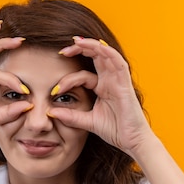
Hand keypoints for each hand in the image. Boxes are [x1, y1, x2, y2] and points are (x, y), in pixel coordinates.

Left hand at [47, 38, 153, 158]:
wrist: (132, 141)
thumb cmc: (115, 130)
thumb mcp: (87, 121)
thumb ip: (70, 116)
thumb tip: (50, 112)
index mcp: (102, 88)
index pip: (83, 74)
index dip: (68, 78)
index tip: (55, 90)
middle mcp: (110, 80)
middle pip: (95, 57)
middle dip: (79, 50)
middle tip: (62, 51)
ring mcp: (118, 80)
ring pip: (106, 54)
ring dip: (91, 45)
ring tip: (76, 42)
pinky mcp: (125, 83)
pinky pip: (118, 62)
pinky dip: (108, 52)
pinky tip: (97, 46)